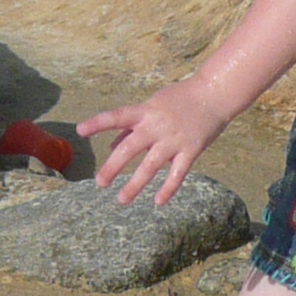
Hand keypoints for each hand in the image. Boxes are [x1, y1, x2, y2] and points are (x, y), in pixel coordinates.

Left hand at [78, 80, 228, 208]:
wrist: (215, 94)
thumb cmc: (180, 99)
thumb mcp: (153, 105)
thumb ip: (132, 125)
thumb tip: (112, 145)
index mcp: (145, 111)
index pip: (117, 116)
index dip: (98, 123)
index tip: (80, 131)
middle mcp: (157, 126)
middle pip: (130, 148)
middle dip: (113, 167)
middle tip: (100, 183)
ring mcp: (174, 139)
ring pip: (151, 166)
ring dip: (135, 185)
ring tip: (121, 199)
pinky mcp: (191, 150)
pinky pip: (177, 173)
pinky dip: (168, 189)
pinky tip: (157, 202)